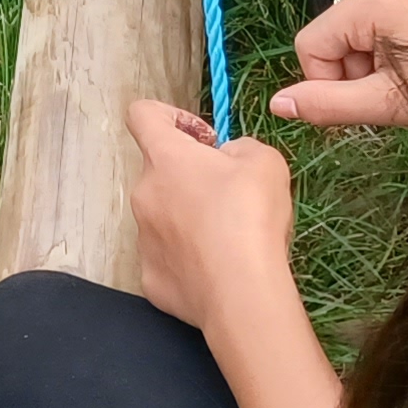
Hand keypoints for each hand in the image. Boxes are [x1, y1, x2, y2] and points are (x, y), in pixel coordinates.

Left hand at [124, 100, 296, 337]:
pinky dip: (187, 258)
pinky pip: (168, 257)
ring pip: (163, 216)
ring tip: (228, 237)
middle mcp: (143, 194)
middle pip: (160, 172)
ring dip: (189, 217)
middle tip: (231, 196)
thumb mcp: (264, 160)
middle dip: (191, 176)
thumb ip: (240, 147)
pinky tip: (216, 267)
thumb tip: (228, 157)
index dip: (171, 116)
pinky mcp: (150, 278)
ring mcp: (143, 239)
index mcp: (165, 158)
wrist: (241, 292)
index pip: (142, 114)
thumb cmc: (250, 217)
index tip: (203, 139)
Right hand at [274, 0, 407, 134]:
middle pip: (331, 37)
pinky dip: (383, 50)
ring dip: (368, 64)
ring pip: (351, 32)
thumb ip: (327, 103)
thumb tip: (277, 104)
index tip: (368, 100)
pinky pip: (372, 21)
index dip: (329, 82)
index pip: (310, 46)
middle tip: (393, 92)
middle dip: (353, 72)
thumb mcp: (387, 102)